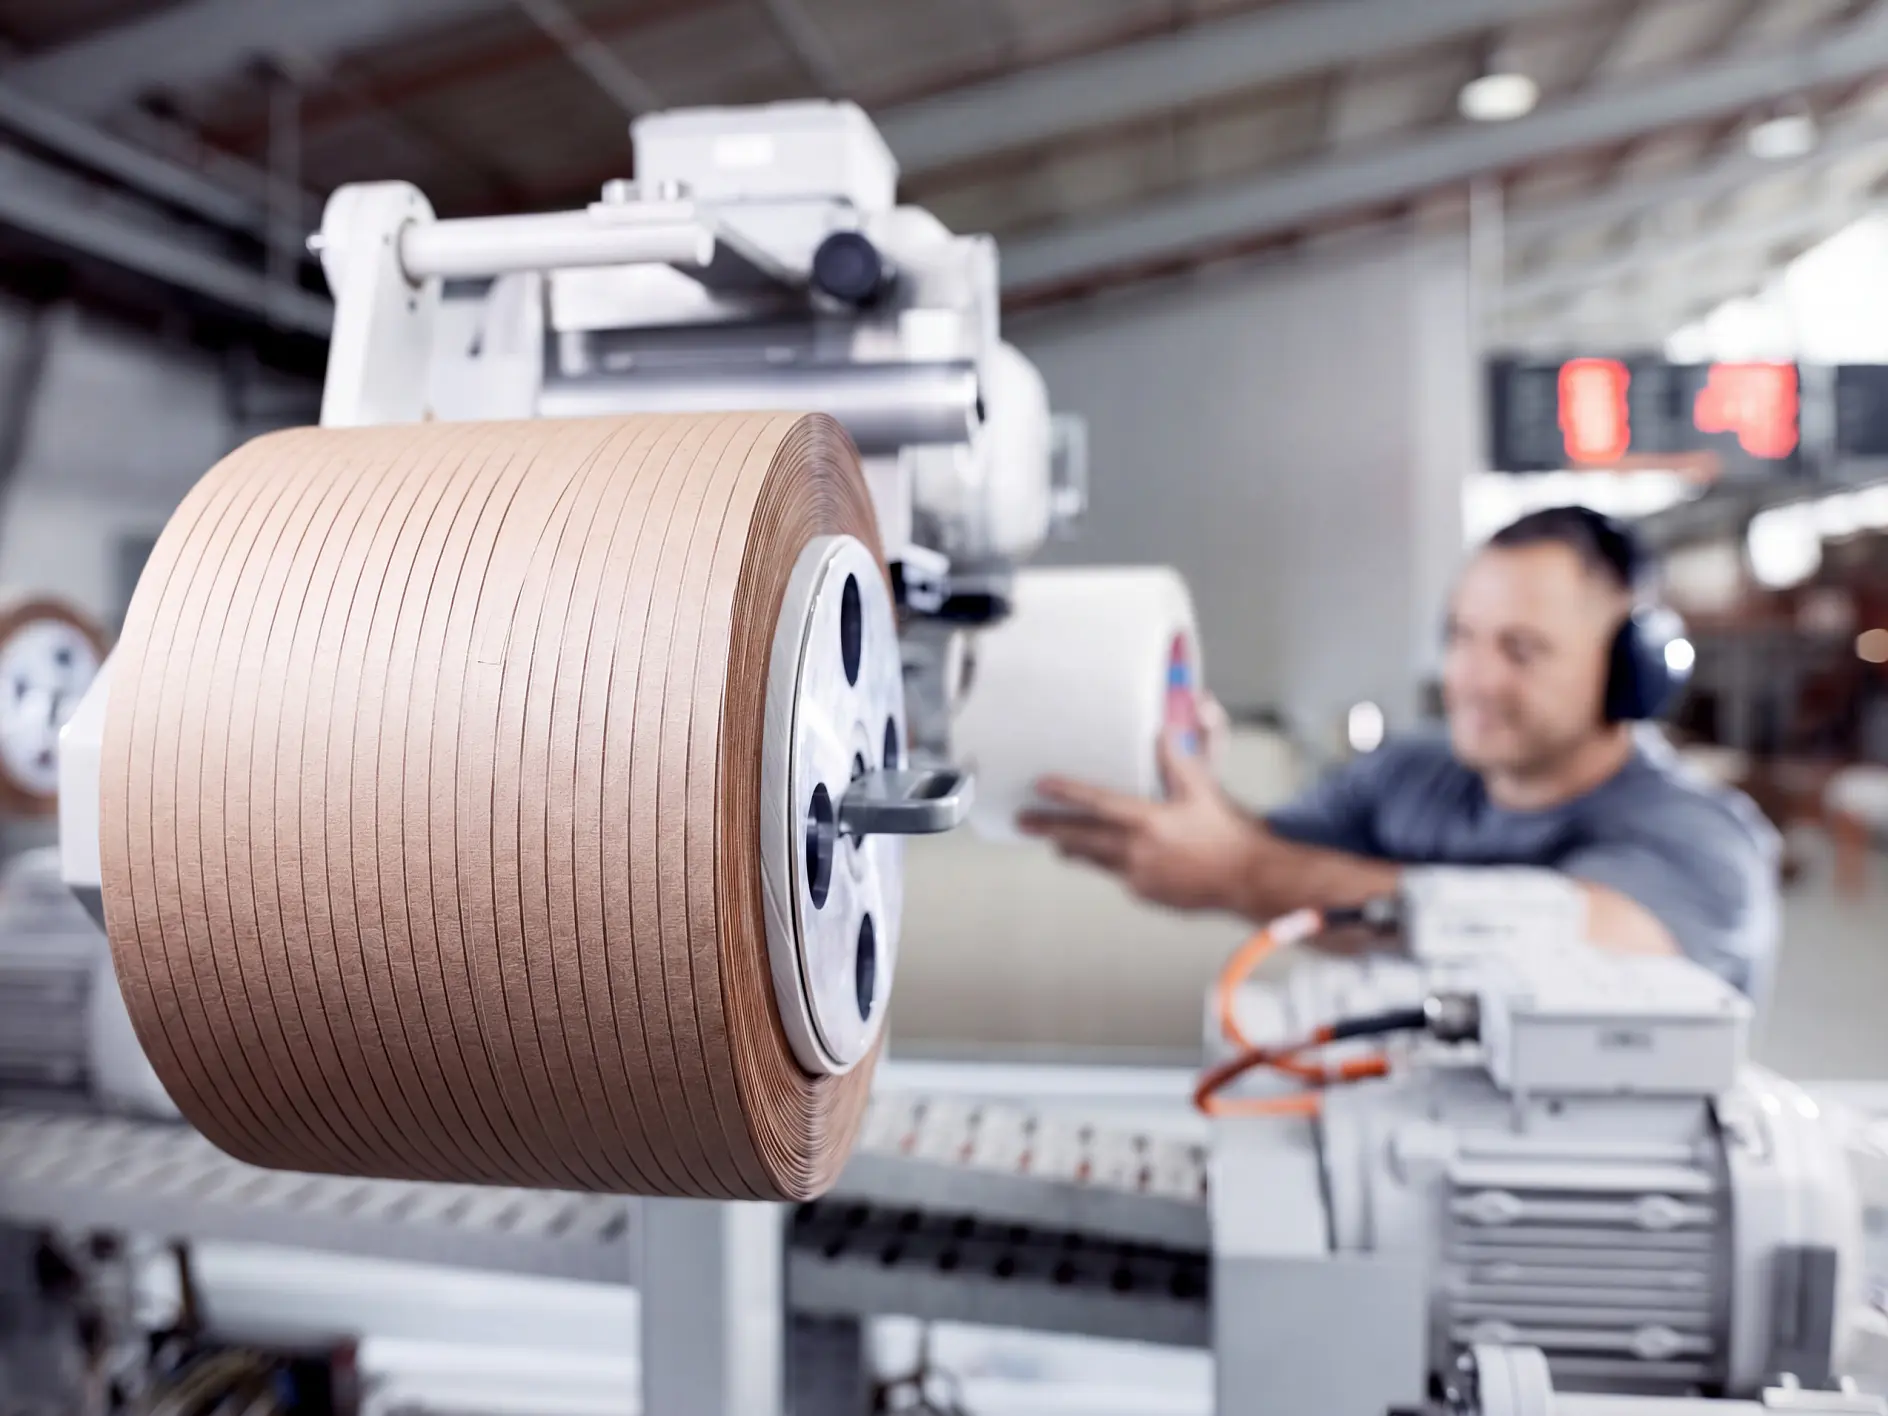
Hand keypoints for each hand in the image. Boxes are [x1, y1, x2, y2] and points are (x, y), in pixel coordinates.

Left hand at [1017, 731, 1264, 912]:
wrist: (1251, 880)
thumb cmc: (1231, 835)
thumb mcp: (1204, 789)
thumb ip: (1179, 760)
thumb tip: (1163, 732)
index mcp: (1149, 822)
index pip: (1097, 804)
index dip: (1066, 792)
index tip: (1041, 785)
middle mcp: (1138, 852)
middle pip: (1081, 839)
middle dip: (1050, 828)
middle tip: (1023, 822)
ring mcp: (1140, 878)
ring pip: (1095, 861)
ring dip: (1075, 848)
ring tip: (1056, 840)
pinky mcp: (1147, 895)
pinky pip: (1119, 876)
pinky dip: (1111, 863)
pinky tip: (1114, 856)